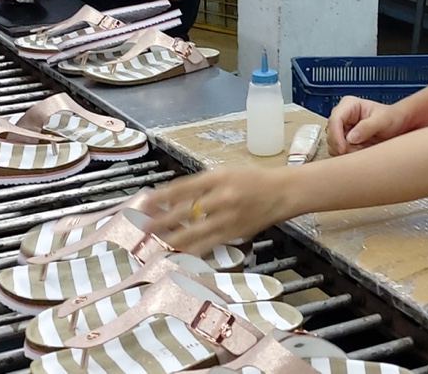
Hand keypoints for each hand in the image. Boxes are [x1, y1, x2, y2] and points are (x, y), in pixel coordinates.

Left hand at [141, 166, 292, 257]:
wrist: (283, 192)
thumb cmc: (253, 179)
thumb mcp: (226, 173)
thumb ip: (202, 185)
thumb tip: (175, 198)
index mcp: (217, 177)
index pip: (183, 187)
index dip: (162, 196)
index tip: (145, 202)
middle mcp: (221, 197)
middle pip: (185, 211)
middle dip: (162, 220)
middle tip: (144, 227)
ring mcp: (228, 217)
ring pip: (195, 231)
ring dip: (173, 238)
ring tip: (157, 243)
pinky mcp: (234, 233)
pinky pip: (209, 244)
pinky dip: (193, 250)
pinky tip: (180, 254)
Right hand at [327, 96, 406, 154]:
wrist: (398, 125)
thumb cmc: (392, 118)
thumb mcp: (383, 120)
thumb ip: (367, 127)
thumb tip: (350, 138)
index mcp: (349, 105)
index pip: (334, 120)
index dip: (336, 135)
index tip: (343, 148)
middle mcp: (343, 116)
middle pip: (331, 134)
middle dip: (341, 145)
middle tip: (357, 150)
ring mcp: (342, 128)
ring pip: (333, 144)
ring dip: (346, 151)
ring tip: (363, 148)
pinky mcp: (344, 139)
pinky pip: (339, 150)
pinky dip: (348, 154)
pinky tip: (361, 150)